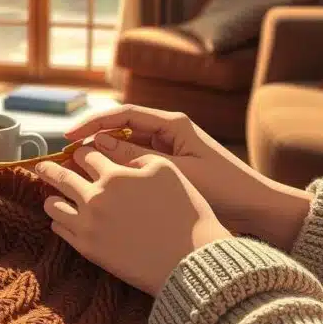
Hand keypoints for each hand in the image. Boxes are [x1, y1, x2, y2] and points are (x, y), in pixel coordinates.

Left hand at [35, 146, 230, 295]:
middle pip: (61, 176)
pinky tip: (63, 219)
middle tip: (42, 167)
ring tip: (52, 196)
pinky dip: (59, 220)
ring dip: (53, 197)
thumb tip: (117, 156)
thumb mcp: (166, 171)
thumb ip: (136, 158)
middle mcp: (95, 197)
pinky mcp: (87, 249)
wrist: (188, 261)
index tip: (80, 154)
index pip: (86, 154)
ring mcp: (88, 224)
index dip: (83, 152)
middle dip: (50, 169)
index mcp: (114, 175)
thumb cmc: (184, 213)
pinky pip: (61, 229)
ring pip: (54, 205)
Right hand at [65, 105, 311, 250]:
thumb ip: (136, 158)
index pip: (122, 114)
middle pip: (120, 127)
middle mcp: (168, 130)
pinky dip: (116, 168)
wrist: (257, 209)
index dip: (92, 123)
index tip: (69, 137)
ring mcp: (168, 147)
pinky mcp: (169, 165)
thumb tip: (98, 145)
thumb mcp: (175, 172)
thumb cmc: (223, 189)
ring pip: (124, 145)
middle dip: (91, 137)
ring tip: (76, 168)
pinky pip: (134, 161)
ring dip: (101, 154)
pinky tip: (100, 181)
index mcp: (173, 123)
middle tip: (65, 152)